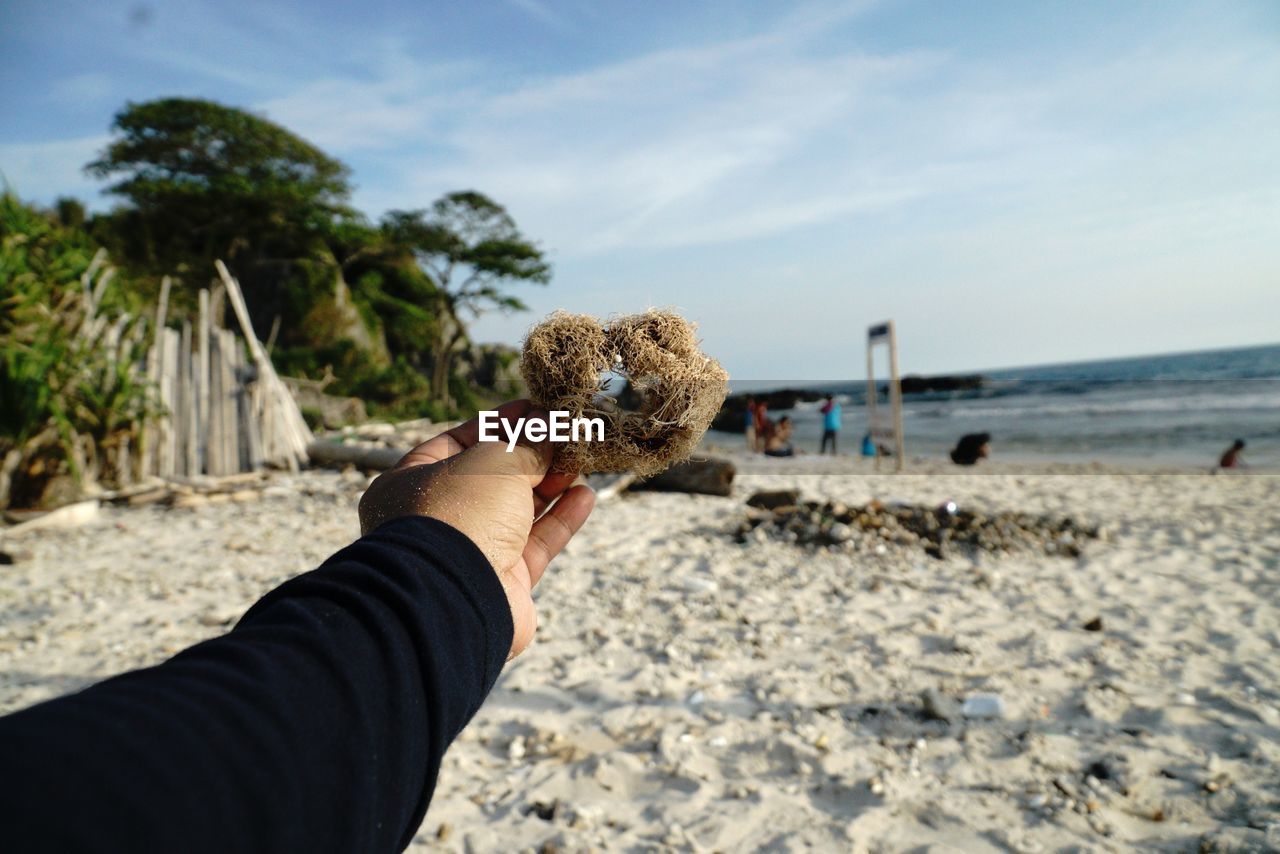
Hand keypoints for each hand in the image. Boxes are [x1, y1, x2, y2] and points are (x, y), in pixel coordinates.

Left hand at [358, 400, 594, 658]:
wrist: (453, 602)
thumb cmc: (459, 516)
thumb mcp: (495, 462)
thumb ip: (527, 444)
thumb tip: (552, 426)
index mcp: (413, 483)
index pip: (459, 441)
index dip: (500, 422)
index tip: (536, 408)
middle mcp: (438, 518)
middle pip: (493, 477)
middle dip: (532, 454)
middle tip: (568, 433)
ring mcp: (470, 552)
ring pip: (517, 511)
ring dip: (550, 484)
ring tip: (581, 460)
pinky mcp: (502, 583)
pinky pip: (535, 544)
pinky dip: (560, 520)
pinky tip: (585, 496)